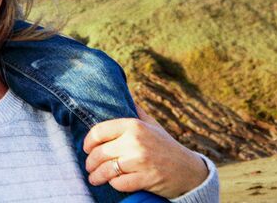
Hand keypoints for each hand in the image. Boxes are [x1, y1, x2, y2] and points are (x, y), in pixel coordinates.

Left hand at [83, 106, 207, 198]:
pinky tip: (113, 183)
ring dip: (96, 176)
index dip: (88, 141)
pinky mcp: (146, 179)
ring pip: (106, 170)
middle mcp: (135, 141)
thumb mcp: (152, 124)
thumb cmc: (166, 146)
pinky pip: (119, 183)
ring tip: (94, 178)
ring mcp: (140, 161)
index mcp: (134, 125)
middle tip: (89, 167)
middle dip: (90, 162)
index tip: (86, 148)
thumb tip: (122, 92)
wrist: (189, 170)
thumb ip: (135, 111)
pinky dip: (113, 184)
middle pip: (100, 153)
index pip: (99, 131)